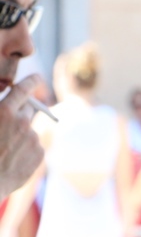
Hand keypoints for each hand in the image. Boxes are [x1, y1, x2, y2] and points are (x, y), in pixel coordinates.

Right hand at [0, 76, 44, 199]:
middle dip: (21, 111)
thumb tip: (6, 103)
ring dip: (20, 133)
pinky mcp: (39, 154)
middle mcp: (23, 123)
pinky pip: (33, 146)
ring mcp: (33, 139)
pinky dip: (24, 149)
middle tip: (9, 121)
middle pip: (29, 108)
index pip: (24, 89)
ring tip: (4, 147)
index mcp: (5, 111)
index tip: (37, 78)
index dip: (32, 81)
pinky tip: (11, 158)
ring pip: (29, 130)